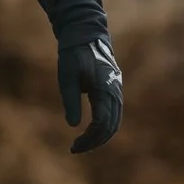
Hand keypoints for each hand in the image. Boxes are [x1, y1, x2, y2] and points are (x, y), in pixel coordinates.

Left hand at [58, 36, 123, 153]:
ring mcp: (116, 90)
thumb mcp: (66, 77)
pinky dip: (104, 126)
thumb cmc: (73, 54)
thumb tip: (73, 125)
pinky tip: (90, 132)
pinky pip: (113, 113)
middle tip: (75, 149)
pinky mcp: (113, 89)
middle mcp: (115, 92)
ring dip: (100, 136)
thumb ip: (70, 100)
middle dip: (94, 141)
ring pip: (114, 121)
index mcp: (105, 89)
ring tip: (82, 145)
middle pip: (111, 126)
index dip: (89, 139)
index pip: (102, 123)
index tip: (73, 147)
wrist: (85, 34)